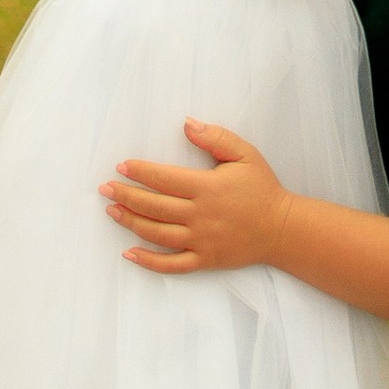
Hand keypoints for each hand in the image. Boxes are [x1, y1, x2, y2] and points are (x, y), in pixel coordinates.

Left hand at [102, 122, 291, 275]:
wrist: (283, 228)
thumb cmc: (263, 188)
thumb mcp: (245, 154)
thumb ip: (215, 137)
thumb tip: (186, 124)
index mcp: (207, 188)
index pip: (164, 179)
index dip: (140, 172)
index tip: (121, 166)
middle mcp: (200, 215)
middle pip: (154, 206)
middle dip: (126, 195)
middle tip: (105, 188)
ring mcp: (201, 241)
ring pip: (157, 233)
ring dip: (131, 222)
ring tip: (112, 211)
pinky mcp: (204, 260)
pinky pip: (171, 264)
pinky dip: (148, 261)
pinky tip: (129, 253)